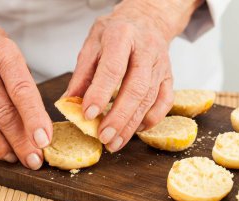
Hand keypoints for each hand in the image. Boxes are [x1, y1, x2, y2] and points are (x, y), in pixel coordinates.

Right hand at [0, 6, 51, 168]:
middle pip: (3, 114)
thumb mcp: (13, 56)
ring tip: (16, 158)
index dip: (34, 119)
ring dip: (2, 148)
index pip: (22, 92)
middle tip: (35, 160)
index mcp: (3, 55)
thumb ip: (24, 87)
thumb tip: (38, 127)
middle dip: (21, 143)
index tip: (44, 141)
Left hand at [66, 0, 202, 151]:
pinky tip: (136, 130)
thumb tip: (70, 102)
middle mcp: (146, 50)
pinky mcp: (169, 76)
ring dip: (132, 125)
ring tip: (115, 143)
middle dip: (119, 117)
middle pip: (136, 88)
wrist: (146, 19)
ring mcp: (161, 64)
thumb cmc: (116, 32)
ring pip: (150, 99)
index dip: (100, 94)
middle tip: (103, 137)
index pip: (112, 69)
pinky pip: (165, 102)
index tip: (87, 115)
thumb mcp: (92, 44)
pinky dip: (151, 120)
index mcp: (122, 36)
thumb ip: (82, 73)